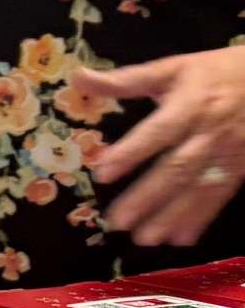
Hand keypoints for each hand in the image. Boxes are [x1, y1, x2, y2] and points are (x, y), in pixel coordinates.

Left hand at [74, 47, 244, 247]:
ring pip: (201, 187)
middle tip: (117, 222)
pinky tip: (180, 238)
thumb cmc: (213, 73)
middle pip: (179, 167)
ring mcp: (230, 152)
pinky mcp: (242, 166)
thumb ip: (126, 80)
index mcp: (191, 103)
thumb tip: (78, 77)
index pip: (159, 131)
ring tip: (144, 239)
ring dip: (173, 215)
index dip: (132, 152)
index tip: (102, 173)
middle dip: (148, 196)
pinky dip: (202, 218)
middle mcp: (211, 131)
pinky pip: (221, 195)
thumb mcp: (172, 68)